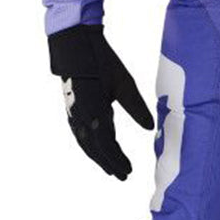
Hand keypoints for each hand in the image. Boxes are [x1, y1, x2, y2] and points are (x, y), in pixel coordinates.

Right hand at [48, 24, 154, 179]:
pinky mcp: (70, 108)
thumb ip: (136, 107)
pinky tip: (95, 150)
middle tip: (122, 176)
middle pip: (95, 148)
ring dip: (97, 157)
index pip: (107, 143)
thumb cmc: (101, 61)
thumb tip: (149, 128)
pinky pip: (78, 134)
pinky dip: (88, 146)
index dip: (117, 159)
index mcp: (95, 110)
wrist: (74, 43)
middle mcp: (81, 115)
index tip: (128, 171)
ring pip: (84, 143)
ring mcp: (72, 112)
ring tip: (109, 169)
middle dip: (108, 163)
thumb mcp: (124, 83)